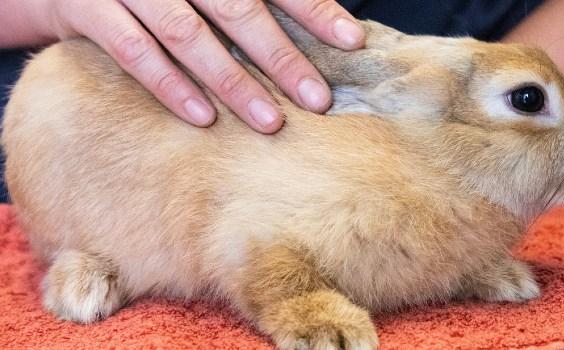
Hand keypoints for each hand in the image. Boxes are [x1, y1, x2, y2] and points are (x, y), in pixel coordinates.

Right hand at [39, 0, 364, 132]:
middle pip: (237, 8)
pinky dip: (170, 85)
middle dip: (281, 55)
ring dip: (232, 80)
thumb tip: (329, 29)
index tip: (352, 40)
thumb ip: (254, 2)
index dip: (314, 9)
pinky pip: (133, 50)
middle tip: (318, 99)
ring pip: (188, 34)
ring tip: (271, 122)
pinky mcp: (89, 7)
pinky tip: (203, 117)